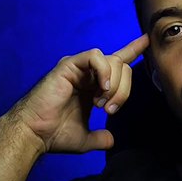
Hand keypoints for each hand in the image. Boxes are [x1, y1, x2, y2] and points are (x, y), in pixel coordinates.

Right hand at [4, 33, 148, 153]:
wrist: (34, 135)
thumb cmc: (54, 135)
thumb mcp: (85, 138)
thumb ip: (100, 137)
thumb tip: (111, 140)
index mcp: (92, 85)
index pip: (116, 63)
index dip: (132, 51)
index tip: (147, 40)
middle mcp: (86, 73)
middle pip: (122, 67)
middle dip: (123, 92)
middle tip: (109, 111)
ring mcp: (78, 67)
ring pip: (113, 61)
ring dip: (114, 86)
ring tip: (101, 104)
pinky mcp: (69, 65)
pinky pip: (96, 56)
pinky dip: (104, 71)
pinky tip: (100, 89)